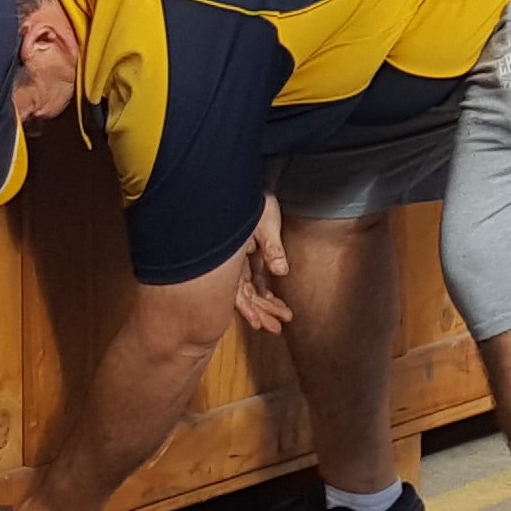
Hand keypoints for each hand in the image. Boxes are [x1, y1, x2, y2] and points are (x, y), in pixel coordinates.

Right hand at [231, 196, 294, 334]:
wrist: (238, 182)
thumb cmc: (248, 198)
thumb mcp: (264, 221)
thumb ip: (272, 247)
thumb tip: (281, 271)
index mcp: (229, 257)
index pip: (237, 291)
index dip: (248, 310)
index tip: (259, 324)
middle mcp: (229, 262)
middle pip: (245, 294)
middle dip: (261, 312)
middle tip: (276, 328)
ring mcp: (236, 259)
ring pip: (250, 288)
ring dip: (265, 304)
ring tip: (282, 319)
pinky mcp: (244, 254)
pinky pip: (253, 277)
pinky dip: (264, 290)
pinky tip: (274, 300)